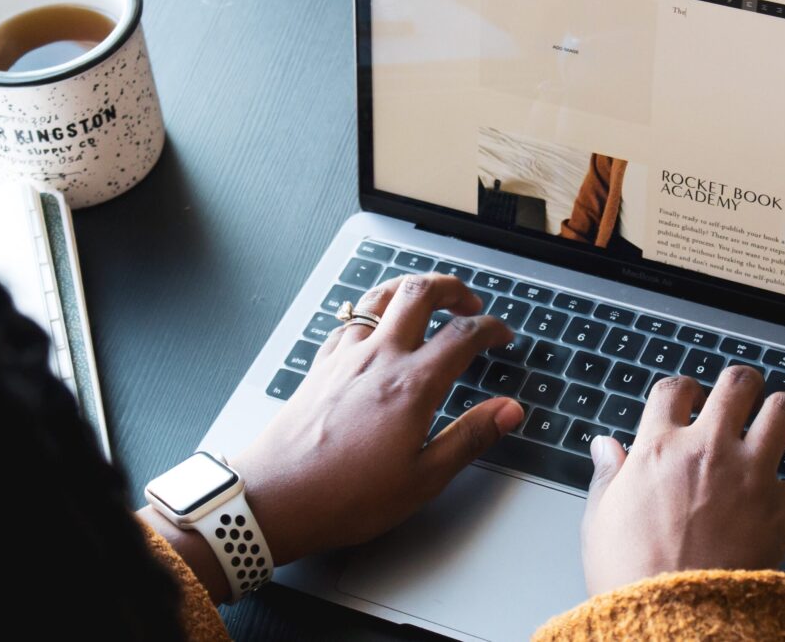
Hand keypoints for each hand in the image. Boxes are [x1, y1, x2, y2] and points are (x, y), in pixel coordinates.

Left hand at [232, 274, 523, 565]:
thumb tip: (508, 411)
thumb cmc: (345, 496)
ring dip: (408, 289)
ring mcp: (344, 358)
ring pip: (379, 298)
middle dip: (451, 287)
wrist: (276, 498)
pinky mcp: (320, 367)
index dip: (490, 327)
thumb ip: (469, 437)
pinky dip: (370, 313)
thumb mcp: (423, 479)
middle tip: (468, 301)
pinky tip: (373, 329)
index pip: (463, 335)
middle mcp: (378, 358)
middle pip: (419, 293)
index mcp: (411, 385)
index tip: (501, 335)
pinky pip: (349, 322)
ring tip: (425, 299)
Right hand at [581, 367, 784, 595]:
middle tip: (740, 395)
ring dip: (782, 412)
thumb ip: (606, 475)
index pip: (673, 389)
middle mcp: (707, 450)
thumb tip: (604, 446)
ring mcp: (749, 475)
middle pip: (736, 384)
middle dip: (740, 384)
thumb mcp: (600, 519)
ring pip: (784, 411)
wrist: (673, 614)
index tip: (686, 398)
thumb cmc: (631, 572)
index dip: (681, 389)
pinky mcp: (782, 508)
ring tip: (777, 420)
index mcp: (658, 449)